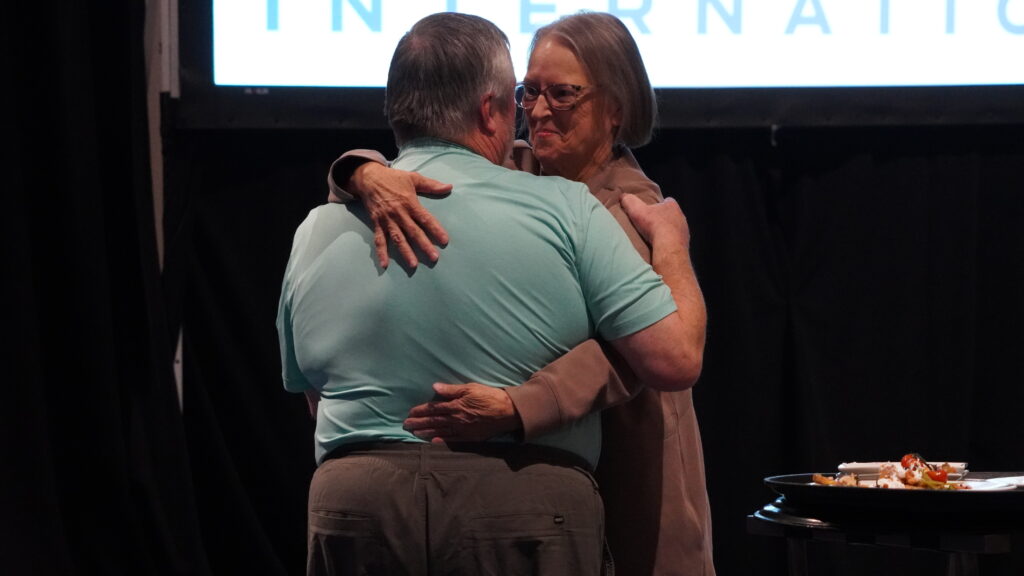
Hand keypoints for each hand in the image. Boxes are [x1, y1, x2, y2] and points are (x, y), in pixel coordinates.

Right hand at [352, 162, 452, 268]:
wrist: (368, 177)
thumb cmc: (393, 178)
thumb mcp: (413, 178)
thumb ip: (431, 185)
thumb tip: (449, 187)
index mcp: (410, 203)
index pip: (425, 218)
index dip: (435, 229)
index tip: (445, 240)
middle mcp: (399, 213)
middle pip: (413, 232)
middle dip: (424, 245)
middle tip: (434, 258)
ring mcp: (387, 220)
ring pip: (398, 238)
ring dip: (405, 252)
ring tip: (413, 265)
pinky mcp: (377, 223)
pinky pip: (379, 239)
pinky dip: (381, 252)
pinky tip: (384, 264)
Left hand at [404, 382, 520, 441]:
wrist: (508, 412)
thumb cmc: (490, 396)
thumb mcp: (471, 388)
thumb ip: (452, 390)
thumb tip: (435, 388)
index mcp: (456, 406)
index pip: (434, 409)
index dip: (421, 411)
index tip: (410, 412)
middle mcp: (456, 419)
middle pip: (434, 421)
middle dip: (418, 423)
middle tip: (406, 425)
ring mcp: (463, 430)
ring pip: (440, 431)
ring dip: (426, 432)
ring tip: (414, 433)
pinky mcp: (470, 437)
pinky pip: (453, 439)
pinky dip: (442, 440)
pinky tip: (433, 441)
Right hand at [620, 194, 689, 247]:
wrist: (669, 246)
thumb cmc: (654, 226)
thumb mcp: (637, 210)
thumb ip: (630, 201)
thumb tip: (623, 196)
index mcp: (672, 206)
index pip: (667, 201)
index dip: (659, 204)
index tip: (651, 210)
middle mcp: (681, 216)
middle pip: (672, 215)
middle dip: (663, 218)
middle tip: (652, 224)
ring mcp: (684, 231)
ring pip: (675, 228)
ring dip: (668, 231)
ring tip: (656, 237)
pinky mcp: (685, 243)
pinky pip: (677, 241)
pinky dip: (670, 242)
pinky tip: (662, 246)